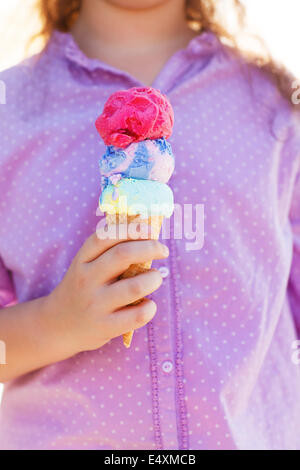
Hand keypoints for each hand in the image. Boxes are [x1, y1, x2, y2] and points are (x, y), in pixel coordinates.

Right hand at [45, 222, 168, 353]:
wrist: (57, 326)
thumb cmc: (82, 290)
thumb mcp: (85, 267)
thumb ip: (108, 252)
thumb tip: (146, 233)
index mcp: (82, 260)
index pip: (105, 236)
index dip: (131, 229)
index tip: (149, 229)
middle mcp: (87, 280)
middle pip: (123, 255)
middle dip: (150, 247)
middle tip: (163, 250)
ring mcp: (96, 305)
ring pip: (134, 287)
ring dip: (153, 278)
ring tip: (156, 277)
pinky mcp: (105, 327)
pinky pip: (137, 315)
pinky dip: (150, 307)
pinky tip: (149, 304)